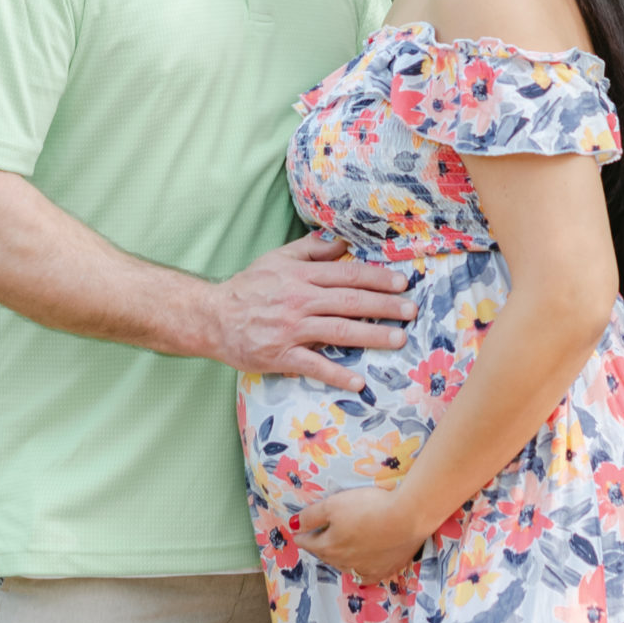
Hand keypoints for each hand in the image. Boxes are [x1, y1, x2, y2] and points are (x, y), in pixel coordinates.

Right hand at [208, 231, 415, 387]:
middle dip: (384, 306)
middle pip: (349, 302)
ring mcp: (291, 329)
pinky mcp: (280, 355)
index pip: (347, 274)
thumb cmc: (248, 288)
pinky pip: (314, 365)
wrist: (212, 317)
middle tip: (411, 310)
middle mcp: (299, 301)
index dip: (377, 278)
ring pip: (338, 331)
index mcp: (300, 277)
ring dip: (371, 336)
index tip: (401, 282)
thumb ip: (311, 250)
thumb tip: (342, 240)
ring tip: (398, 339)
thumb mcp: (277, 259)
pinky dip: (336, 374)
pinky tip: (358, 382)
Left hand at [294, 484, 427, 580]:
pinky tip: (361, 567)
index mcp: (328, 546)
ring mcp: (365, 569)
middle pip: (325, 555)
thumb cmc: (368, 507)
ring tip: (338, 550)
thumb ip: (311, 516)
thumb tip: (293, 526)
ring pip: (344, 566)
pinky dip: (359, 570)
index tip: (299, 533)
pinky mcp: (384, 570)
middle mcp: (343, 563)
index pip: (308, 542)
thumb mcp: (334, 504)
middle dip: (319, 547)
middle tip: (317, 539)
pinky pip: (365, 575)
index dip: (302, 535)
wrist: (407, 517)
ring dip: (338, 558)